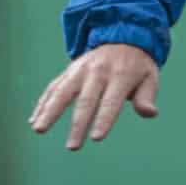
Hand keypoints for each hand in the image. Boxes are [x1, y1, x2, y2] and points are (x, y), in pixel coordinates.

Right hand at [29, 42, 162, 149]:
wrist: (123, 37)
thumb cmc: (138, 66)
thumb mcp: (150, 78)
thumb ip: (147, 97)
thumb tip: (150, 113)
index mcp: (121, 76)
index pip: (111, 102)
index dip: (104, 120)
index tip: (96, 138)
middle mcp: (98, 72)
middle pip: (85, 101)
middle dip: (78, 125)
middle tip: (72, 147)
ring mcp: (80, 70)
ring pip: (62, 92)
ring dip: (49, 112)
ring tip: (38, 129)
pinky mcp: (69, 71)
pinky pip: (54, 87)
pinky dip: (43, 103)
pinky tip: (34, 120)